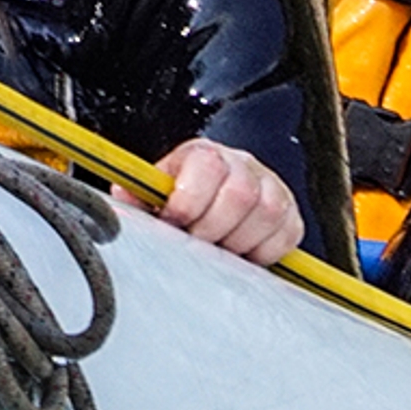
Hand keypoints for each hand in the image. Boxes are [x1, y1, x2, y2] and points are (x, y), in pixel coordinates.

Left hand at [135, 139, 304, 264]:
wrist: (212, 197)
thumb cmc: (180, 198)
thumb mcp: (154, 192)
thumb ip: (137, 196)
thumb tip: (121, 202)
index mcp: (205, 155)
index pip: (207, 165)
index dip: (188, 199)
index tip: (173, 221)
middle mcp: (242, 165)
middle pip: (240, 193)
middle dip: (213, 228)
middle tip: (195, 242)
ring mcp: (270, 188)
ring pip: (268, 212)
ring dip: (238, 241)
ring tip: (217, 249)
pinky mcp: (289, 215)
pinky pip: (286, 235)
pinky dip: (264, 251)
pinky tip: (241, 253)